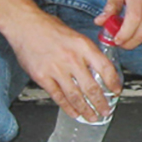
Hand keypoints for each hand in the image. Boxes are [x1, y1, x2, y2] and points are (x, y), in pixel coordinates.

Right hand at [3, 9, 121, 121]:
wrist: (24, 25)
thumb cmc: (49, 28)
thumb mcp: (75, 35)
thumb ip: (86, 52)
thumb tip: (98, 68)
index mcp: (83, 46)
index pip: (105, 67)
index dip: (113, 82)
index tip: (116, 90)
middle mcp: (72, 59)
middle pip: (91, 86)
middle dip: (101, 102)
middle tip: (106, 110)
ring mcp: (56, 69)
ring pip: (75, 95)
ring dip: (86, 109)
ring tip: (93, 117)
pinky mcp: (42, 77)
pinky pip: (58, 96)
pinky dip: (68, 107)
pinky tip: (75, 113)